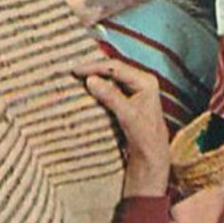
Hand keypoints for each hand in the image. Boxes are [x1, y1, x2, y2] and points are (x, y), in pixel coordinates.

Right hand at [76, 57, 170, 198]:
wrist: (152, 155)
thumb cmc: (144, 136)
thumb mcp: (127, 116)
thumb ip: (111, 97)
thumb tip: (90, 80)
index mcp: (145, 81)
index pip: (116, 67)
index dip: (94, 67)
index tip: (75, 71)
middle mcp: (141, 81)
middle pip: (112, 70)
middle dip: (93, 70)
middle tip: (71, 72)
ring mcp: (134, 90)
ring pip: (110, 79)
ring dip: (94, 79)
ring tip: (74, 78)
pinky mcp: (127, 99)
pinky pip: (109, 89)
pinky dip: (97, 89)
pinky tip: (85, 90)